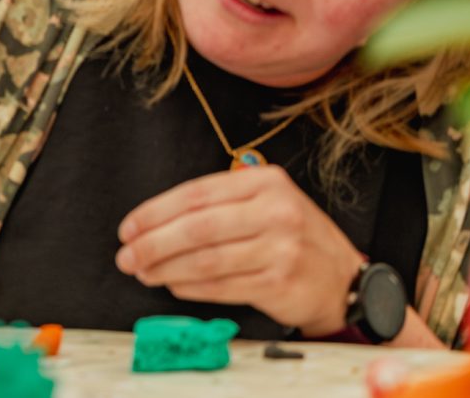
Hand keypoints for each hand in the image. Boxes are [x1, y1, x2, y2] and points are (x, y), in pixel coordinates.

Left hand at [116, 163, 364, 333]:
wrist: (343, 279)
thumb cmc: (291, 237)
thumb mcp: (264, 203)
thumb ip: (218, 205)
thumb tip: (152, 224)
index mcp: (265, 182)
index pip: (196, 194)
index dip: (155, 212)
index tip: (128, 228)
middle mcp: (276, 211)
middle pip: (198, 227)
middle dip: (153, 244)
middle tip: (127, 256)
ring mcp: (281, 249)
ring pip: (207, 260)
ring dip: (166, 269)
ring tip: (144, 273)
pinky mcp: (281, 283)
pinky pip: (222, 286)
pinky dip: (191, 287)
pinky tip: (173, 285)